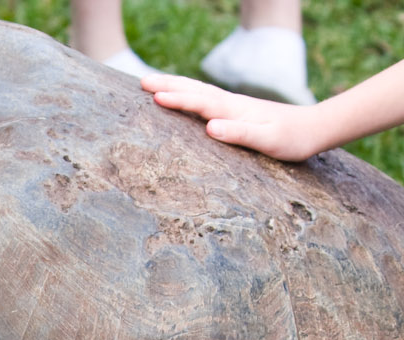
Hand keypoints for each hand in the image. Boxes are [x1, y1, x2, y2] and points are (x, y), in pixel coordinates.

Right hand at [142, 73, 322, 161]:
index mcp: (235, 111)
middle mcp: (231, 104)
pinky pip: (204, 99)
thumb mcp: (268, 141)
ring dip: (175, 86)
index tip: (155, 96)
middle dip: (168, 85)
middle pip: (195, 90)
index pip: (201, 102)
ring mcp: (232, 106)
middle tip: (141, 82)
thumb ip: (240, 133)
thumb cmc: (292, 139)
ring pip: (198, 92)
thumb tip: (210, 127)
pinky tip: (182, 97)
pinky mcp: (234, 112)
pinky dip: (188, 94)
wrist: (314, 128)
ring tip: (152, 84)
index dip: (178, 99)